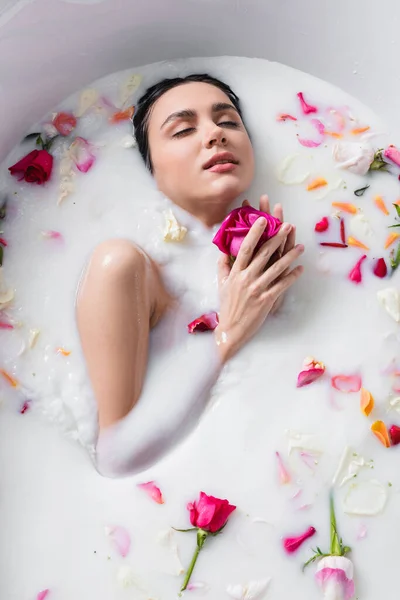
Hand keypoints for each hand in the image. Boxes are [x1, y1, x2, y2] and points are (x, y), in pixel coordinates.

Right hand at [215, 216, 303, 362]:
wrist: (230, 329)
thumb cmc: (227, 306)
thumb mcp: (221, 284)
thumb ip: (223, 266)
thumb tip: (223, 251)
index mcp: (235, 272)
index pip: (246, 247)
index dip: (255, 232)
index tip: (262, 219)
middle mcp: (246, 278)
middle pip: (264, 254)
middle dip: (277, 238)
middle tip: (287, 225)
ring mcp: (257, 289)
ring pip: (276, 268)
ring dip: (290, 256)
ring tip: (301, 247)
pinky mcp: (266, 300)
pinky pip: (282, 286)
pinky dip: (292, 277)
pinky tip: (300, 269)